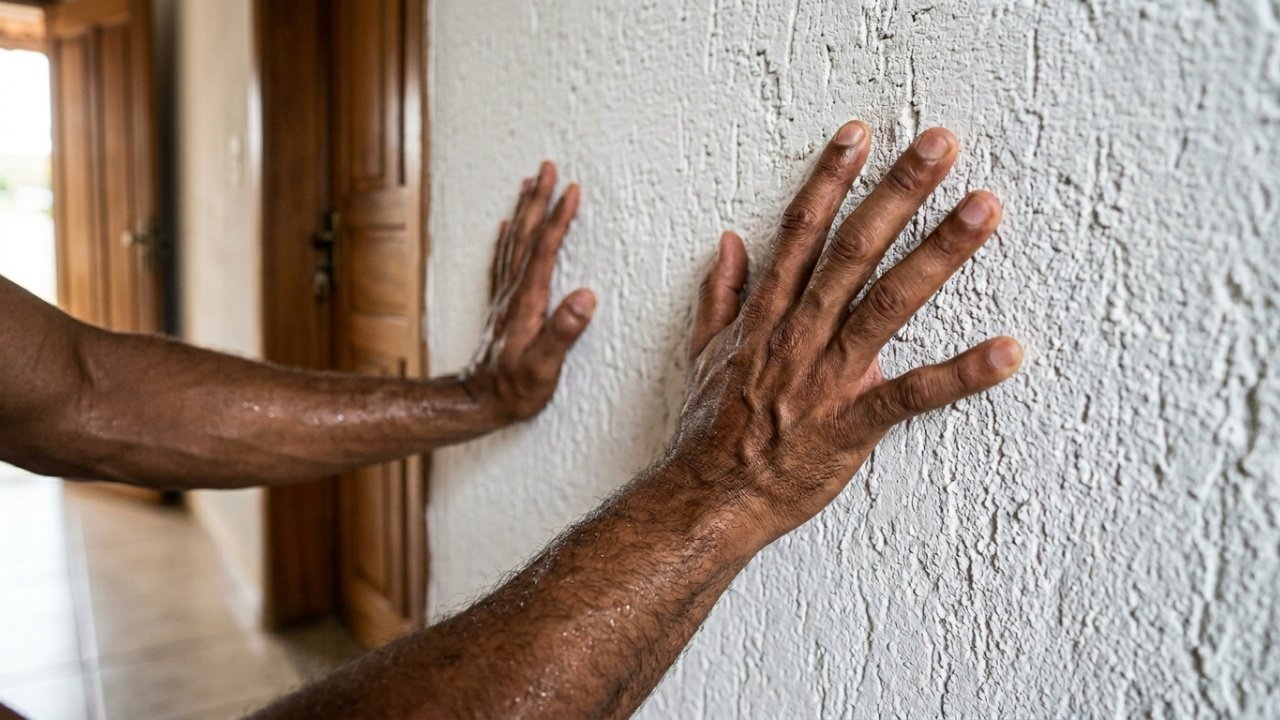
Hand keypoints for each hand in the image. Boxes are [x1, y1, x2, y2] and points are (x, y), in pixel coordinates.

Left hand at [460, 162, 595, 427]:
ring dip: (523, 211)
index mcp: (527, 302)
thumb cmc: (514, 390)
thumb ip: (563, 332)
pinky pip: (503, 261)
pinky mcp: (502, 307)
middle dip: (538, 200)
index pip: (544, 250)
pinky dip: (506, 239)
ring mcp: (505, 297)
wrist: (478, 403)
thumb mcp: (544, 368)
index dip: (559, 219)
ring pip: (513, 242)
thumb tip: (586, 295)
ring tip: (530, 184)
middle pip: (525, 235)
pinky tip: (506, 228)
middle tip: (547, 167)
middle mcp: (513, 293)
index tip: (573, 189)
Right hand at [670, 122, 1021, 548]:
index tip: (860, 136)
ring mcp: (829, 378)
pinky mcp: (853, 424)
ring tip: (983, 208)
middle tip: (941, 144)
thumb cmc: (708, 431)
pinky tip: (1009, 350)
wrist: (707, 499)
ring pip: (888, 303)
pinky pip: (913, 395)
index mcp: (768, 315)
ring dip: (939, 253)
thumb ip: (721, 296)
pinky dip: (962, 374)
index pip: (802, 232)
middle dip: (898, 192)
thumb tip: (729, 243)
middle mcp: (801, 334)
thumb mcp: (704, 353)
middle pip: (854, 248)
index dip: (831, 180)